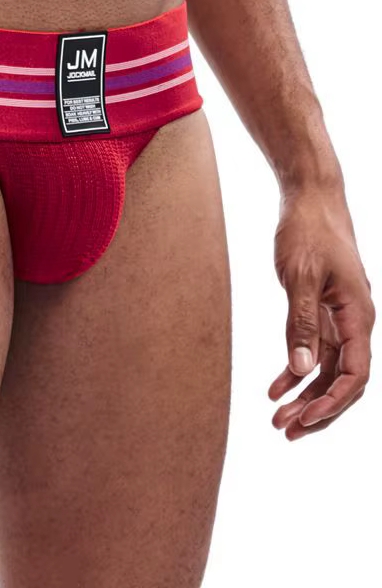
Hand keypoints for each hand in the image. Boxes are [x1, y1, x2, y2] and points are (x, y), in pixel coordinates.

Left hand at [268, 187, 374, 439]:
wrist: (310, 200)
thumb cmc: (307, 232)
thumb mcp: (300, 276)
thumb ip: (300, 322)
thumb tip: (302, 370)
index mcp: (358, 316)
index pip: (355, 374)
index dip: (333, 403)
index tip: (304, 420)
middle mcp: (354, 322)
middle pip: (343, 380)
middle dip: (317, 409)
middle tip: (285, 432)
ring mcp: (338, 318)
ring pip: (328, 369)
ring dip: (305, 396)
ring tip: (277, 419)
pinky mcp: (321, 310)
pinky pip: (314, 350)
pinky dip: (295, 371)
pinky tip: (274, 388)